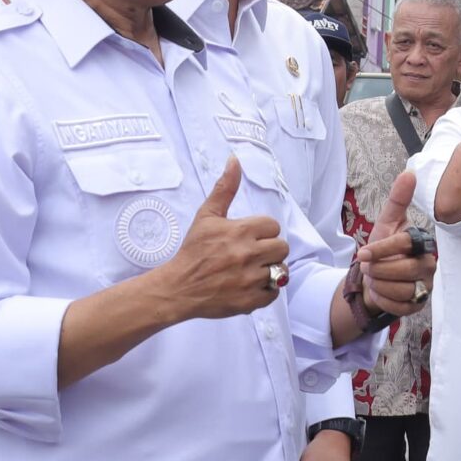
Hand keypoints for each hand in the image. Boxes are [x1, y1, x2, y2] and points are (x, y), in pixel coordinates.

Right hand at [157, 159, 288, 320]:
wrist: (179, 287)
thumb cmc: (193, 250)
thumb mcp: (207, 216)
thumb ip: (224, 188)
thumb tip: (235, 159)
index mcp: (240, 231)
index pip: (273, 226)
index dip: (262, 231)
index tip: (248, 237)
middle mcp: (248, 254)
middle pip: (281, 247)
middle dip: (269, 250)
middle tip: (251, 254)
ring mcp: (250, 279)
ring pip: (280, 270)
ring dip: (269, 270)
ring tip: (251, 270)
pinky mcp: (250, 301)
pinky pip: (273, 293)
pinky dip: (265, 290)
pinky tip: (249, 285)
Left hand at [353, 172, 435, 318]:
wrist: (377, 277)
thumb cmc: (383, 249)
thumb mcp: (386, 223)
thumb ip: (397, 200)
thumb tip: (409, 173)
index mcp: (421, 242)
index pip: (403, 244)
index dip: (381, 249)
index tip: (362, 254)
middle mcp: (429, 263)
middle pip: (403, 270)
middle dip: (378, 270)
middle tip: (368, 268)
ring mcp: (426, 285)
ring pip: (401, 290)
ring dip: (379, 285)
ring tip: (375, 278)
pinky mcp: (419, 303)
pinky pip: (400, 307)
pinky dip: (383, 300)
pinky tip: (380, 292)